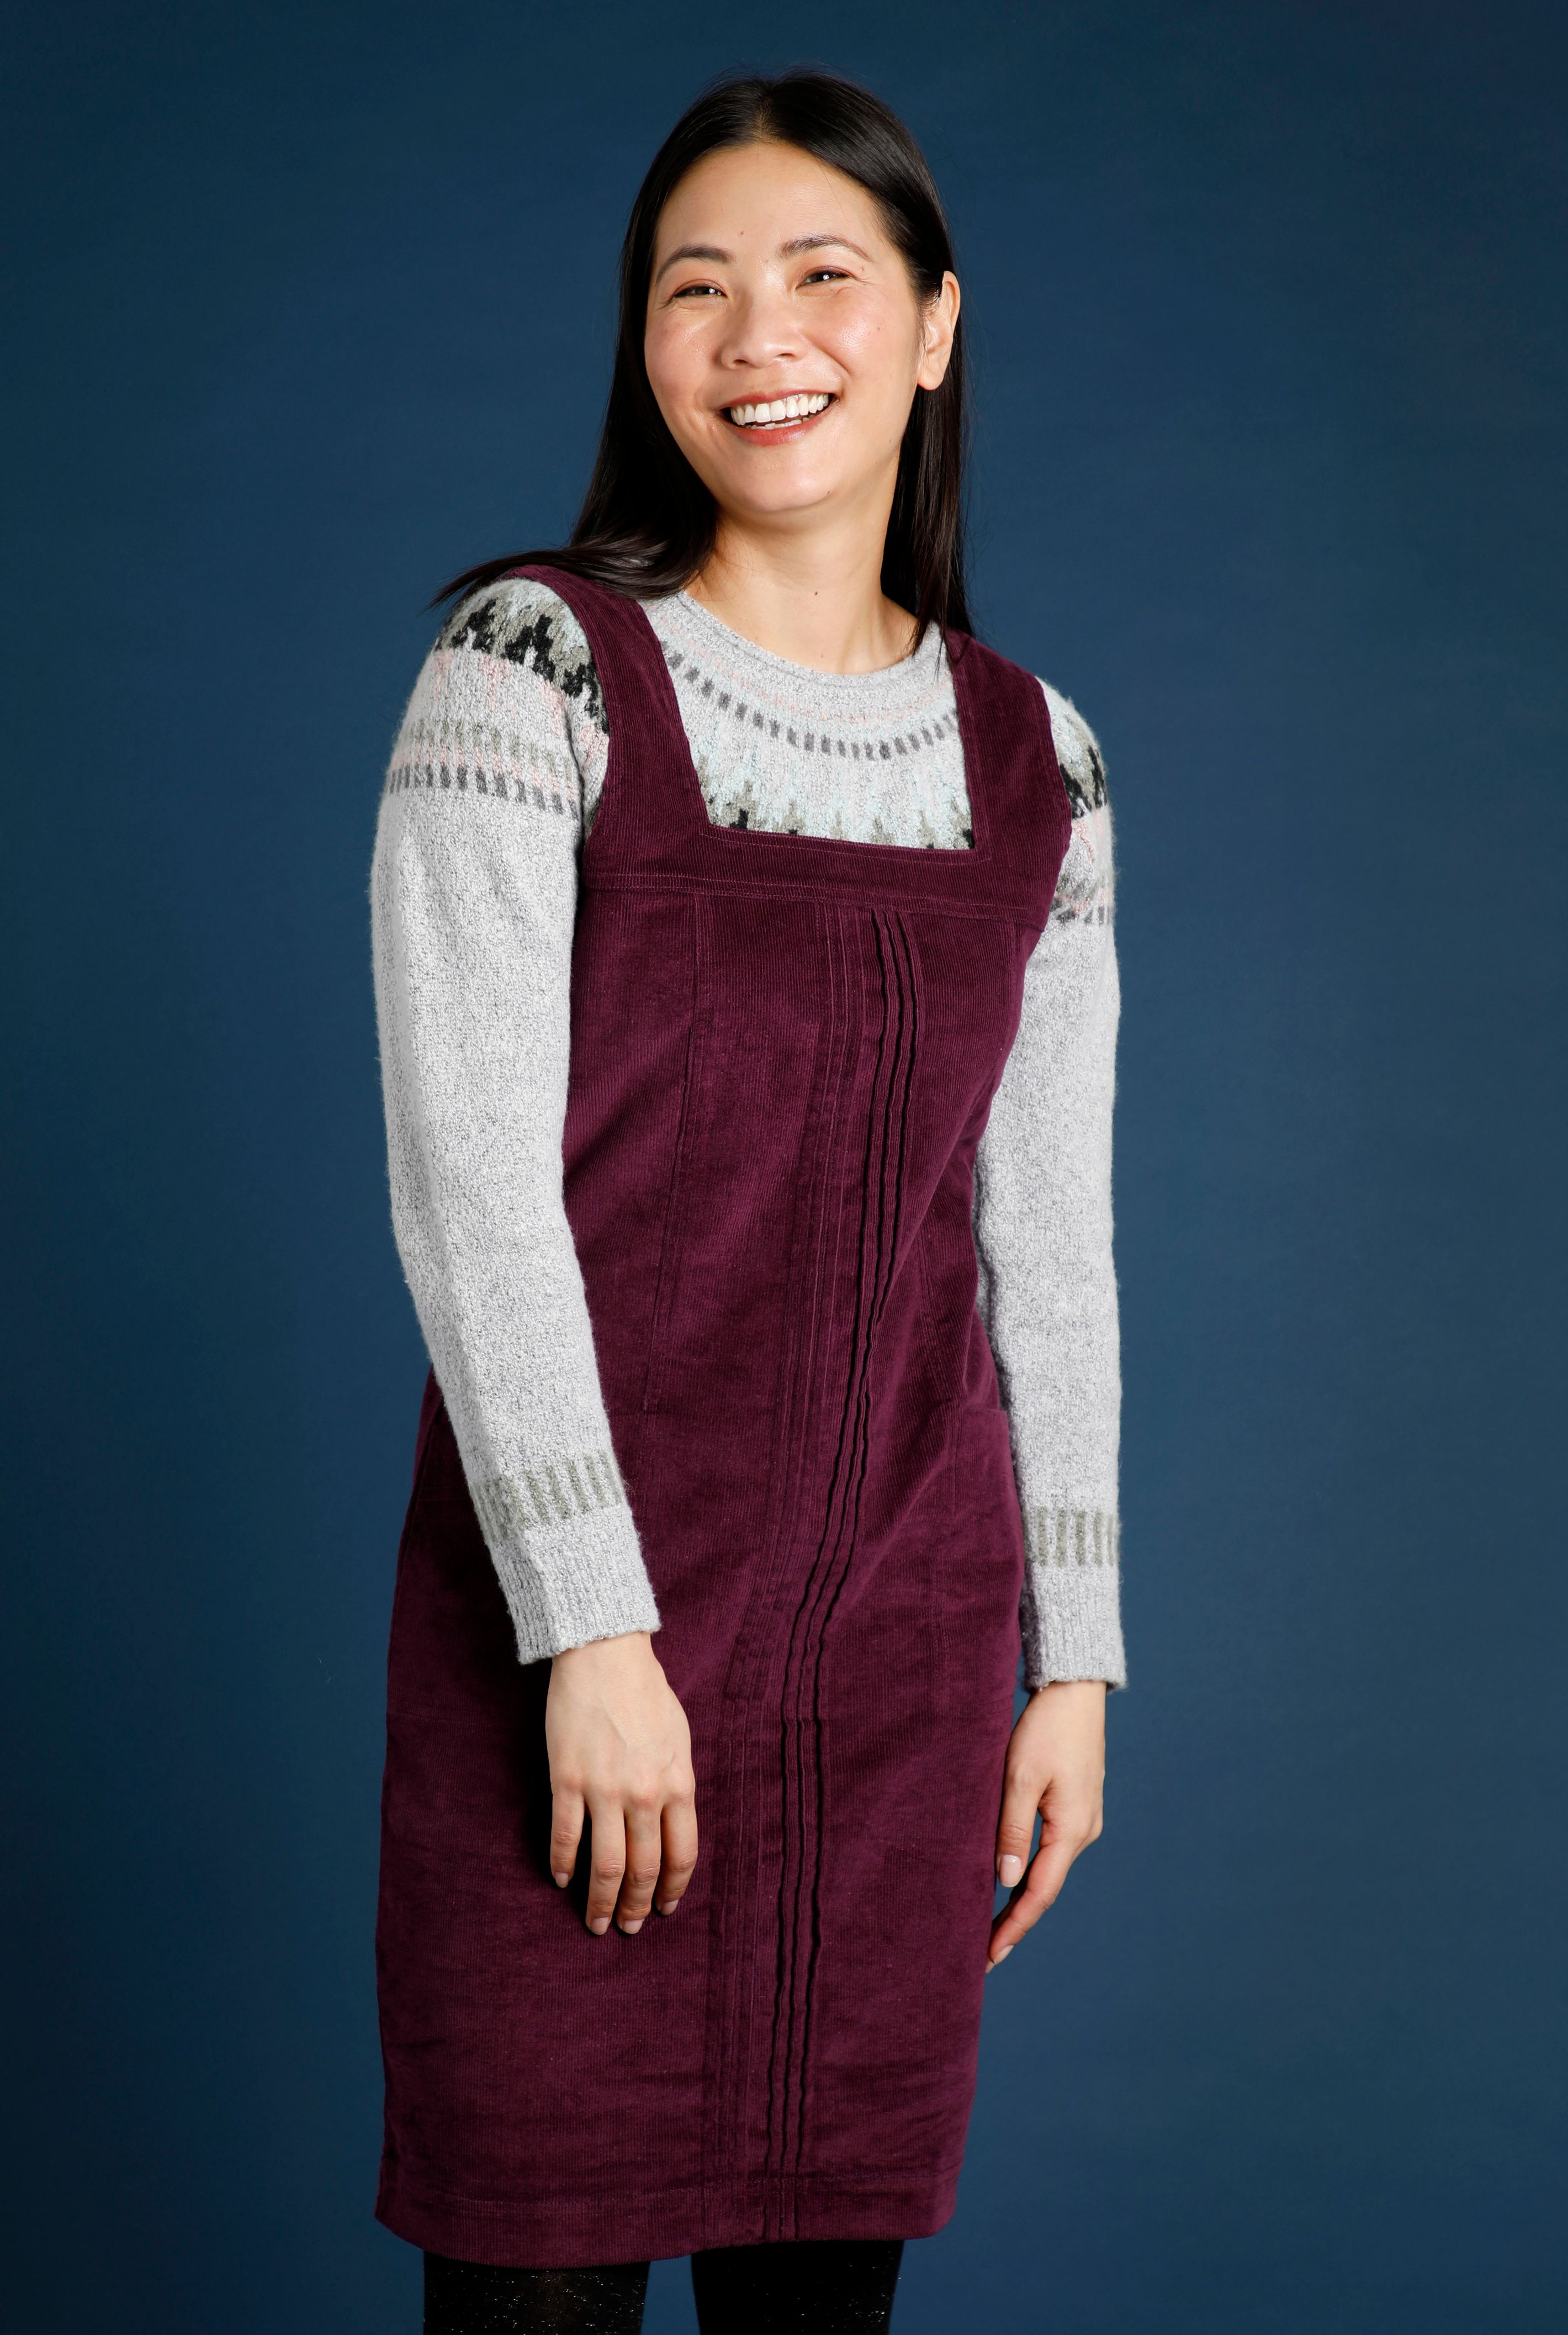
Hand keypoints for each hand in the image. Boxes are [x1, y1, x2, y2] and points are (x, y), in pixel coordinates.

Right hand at [545, 1632, 697, 1935]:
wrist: (606, 1653)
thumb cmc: (646, 1692)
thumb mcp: (678, 1739)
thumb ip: (676, 1783)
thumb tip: (671, 1821)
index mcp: (677, 1783)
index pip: (682, 1854)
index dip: (673, 1888)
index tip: (665, 1907)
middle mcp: (644, 1794)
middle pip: (643, 1869)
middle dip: (636, 1906)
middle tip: (628, 1927)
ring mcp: (604, 1789)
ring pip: (605, 1865)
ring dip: (600, 1901)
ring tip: (596, 1922)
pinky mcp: (567, 1780)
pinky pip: (565, 1836)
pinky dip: (562, 1864)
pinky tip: (561, 1879)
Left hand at [988, 1680, 1105, 1969]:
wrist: (1075, 1691)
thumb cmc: (1044, 1728)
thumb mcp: (1020, 1776)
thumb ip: (1012, 1828)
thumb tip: (1005, 1879)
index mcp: (1071, 1829)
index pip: (1039, 1892)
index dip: (1014, 1926)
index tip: (990, 1956)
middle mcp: (1083, 1830)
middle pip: (1045, 1886)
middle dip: (1015, 1919)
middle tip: (983, 1951)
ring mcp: (1083, 1818)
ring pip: (1048, 1868)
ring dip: (1021, 1894)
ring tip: (989, 1922)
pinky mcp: (1076, 1805)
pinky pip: (1051, 1848)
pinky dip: (1030, 1869)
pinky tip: (1009, 1877)